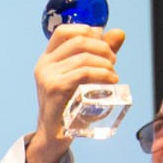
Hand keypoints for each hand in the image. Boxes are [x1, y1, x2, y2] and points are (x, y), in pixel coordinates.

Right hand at [26, 25, 125, 162]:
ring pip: (84, 57)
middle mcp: (44, 64)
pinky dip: (103, 74)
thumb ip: (100, 54)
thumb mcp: (84, 75)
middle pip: (79, 41)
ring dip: (106, 64)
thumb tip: (119, 32)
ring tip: (113, 76)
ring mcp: (47, 76)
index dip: (86, 30)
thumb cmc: (71, 104)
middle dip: (103, 49)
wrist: (55, 133)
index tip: (103, 43)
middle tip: (113, 62)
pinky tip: (112, 80)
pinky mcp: (55, 88)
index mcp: (47, 58)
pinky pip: (84, 73)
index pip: (63, 31)